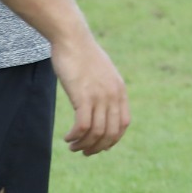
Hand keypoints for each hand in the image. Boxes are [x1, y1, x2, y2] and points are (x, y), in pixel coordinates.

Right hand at [49, 32, 129, 155]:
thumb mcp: (102, 75)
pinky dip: (75, 136)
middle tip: (83, 152)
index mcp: (120, 91)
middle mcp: (113, 95)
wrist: (73, 40)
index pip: (123, 124)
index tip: (100, 146)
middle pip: (111, 132)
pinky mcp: (83, 96)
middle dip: (97, 147)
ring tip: (72, 146)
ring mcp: (99, 96)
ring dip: (84, 144)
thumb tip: (103, 106)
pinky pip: (83, 125)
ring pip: (96, 132)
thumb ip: (106, 90)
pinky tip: (67, 137)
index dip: (113, 140)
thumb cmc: (84, 57)